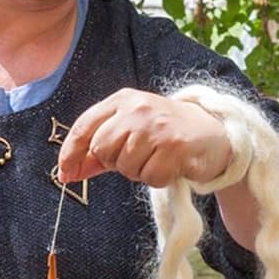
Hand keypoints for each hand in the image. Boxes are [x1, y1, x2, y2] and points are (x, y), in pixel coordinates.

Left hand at [58, 88, 231, 187]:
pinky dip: (158, 179)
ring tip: (156, 159)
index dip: (70, 153)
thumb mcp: (130, 132)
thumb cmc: (165, 133)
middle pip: (102, 150)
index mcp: (123, 100)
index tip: (65, 173)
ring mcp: (157, 126)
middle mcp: (138, 109)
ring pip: (125, 166)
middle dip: (114, 162)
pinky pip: (149, 177)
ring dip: (138, 172)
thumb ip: (99, 150)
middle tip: (137, 158)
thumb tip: (67, 171)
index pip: (84, 126)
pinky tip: (170, 165)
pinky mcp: (174, 146)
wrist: (213, 132)